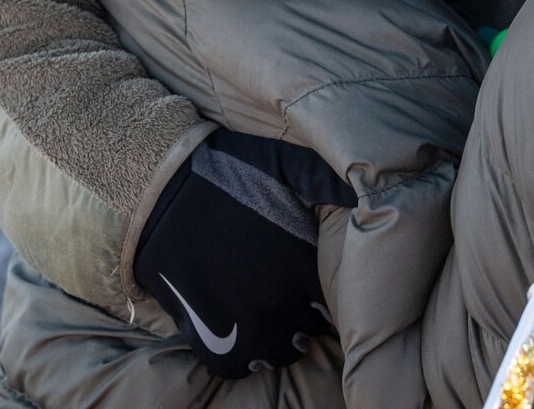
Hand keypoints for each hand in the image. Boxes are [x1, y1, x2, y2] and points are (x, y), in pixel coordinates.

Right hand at [133, 128, 356, 377]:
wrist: (162, 195)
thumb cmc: (228, 178)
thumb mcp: (288, 166)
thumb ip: (331, 183)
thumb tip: (371, 190)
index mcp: (305, 268)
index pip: (332, 302)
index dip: (318, 291)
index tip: (304, 279)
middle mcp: (284, 306)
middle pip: (307, 330)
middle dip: (298, 314)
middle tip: (280, 293)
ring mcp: (248, 330)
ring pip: (277, 353)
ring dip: (273, 337)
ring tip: (260, 312)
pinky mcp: (214, 345)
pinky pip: (239, 367)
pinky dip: (240, 354)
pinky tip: (236, 328)